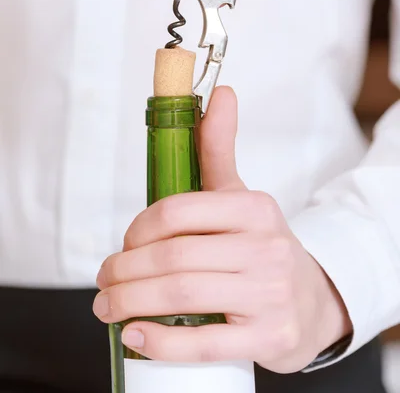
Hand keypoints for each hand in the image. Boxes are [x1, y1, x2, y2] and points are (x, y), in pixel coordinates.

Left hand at [93, 87, 351, 371]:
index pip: (178, 210)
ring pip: (182, 296)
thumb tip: (221, 93)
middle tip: (104, 280)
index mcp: (254, 208)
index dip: (137, 229)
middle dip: (124, 271)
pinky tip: (136, 335)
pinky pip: (204, 343)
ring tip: (108, 306)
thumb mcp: (241, 196)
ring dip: (129, 303)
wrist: (312, 302)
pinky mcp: (268, 338)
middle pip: (173, 256)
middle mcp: (267, 248)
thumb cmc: (261, 247)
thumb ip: (220, 147)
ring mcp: (270, 296)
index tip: (124, 244)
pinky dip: (160, 342)